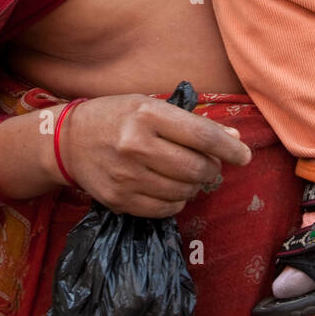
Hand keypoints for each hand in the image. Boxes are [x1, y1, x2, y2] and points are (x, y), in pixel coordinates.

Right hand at [60, 93, 251, 217]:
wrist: (69, 140)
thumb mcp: (151, 106)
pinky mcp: (120, 200)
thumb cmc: (116, 116)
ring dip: (195, 186)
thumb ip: (191, 124)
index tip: (244, 156)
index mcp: (147, 114)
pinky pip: (165, 209)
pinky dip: (177, 201)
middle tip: (211, 165)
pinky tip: (171, 189)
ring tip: (188, 175)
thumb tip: (234, 141)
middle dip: (212, 170)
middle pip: (196, 168)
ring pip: (183, 191)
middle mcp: (136, 145)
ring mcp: (127, 176)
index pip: (201, 136)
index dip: (229, 149)